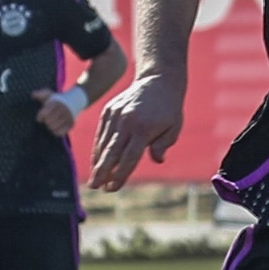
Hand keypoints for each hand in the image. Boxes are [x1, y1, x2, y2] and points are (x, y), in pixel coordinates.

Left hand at [32, 87, 78, 137]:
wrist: (75, 100)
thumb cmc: (58, 99)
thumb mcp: (50, 94)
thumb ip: (41, 94)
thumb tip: (32, 95)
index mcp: (56, 103)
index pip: (43, 114)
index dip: (40, 116)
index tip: (40, 117)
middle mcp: (63, 110)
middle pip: (48, 122)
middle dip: (46, 121)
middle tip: (47, 119)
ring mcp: (68, 118)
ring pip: (53, 128)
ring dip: (50, 126)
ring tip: (51, 123)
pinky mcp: (71, 124)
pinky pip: (59, 133)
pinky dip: (56, 131)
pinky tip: (56, 127)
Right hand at [85, 75, 184, 191]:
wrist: (157, 81)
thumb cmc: (168, 110)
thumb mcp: (174, 128)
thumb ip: (162, 145)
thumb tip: (157, 160)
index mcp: (143, 129)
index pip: (129, 157)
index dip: (120, 174)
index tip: (112, 188)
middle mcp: (126, 122)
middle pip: (111, 152)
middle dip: (102, 172)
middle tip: (94, 186)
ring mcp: (115, 115)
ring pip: (103, 143)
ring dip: (98, 162)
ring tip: (95, 179)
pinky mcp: (108, 110)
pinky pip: (101, 133)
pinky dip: (98, 148)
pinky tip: (97, 161)